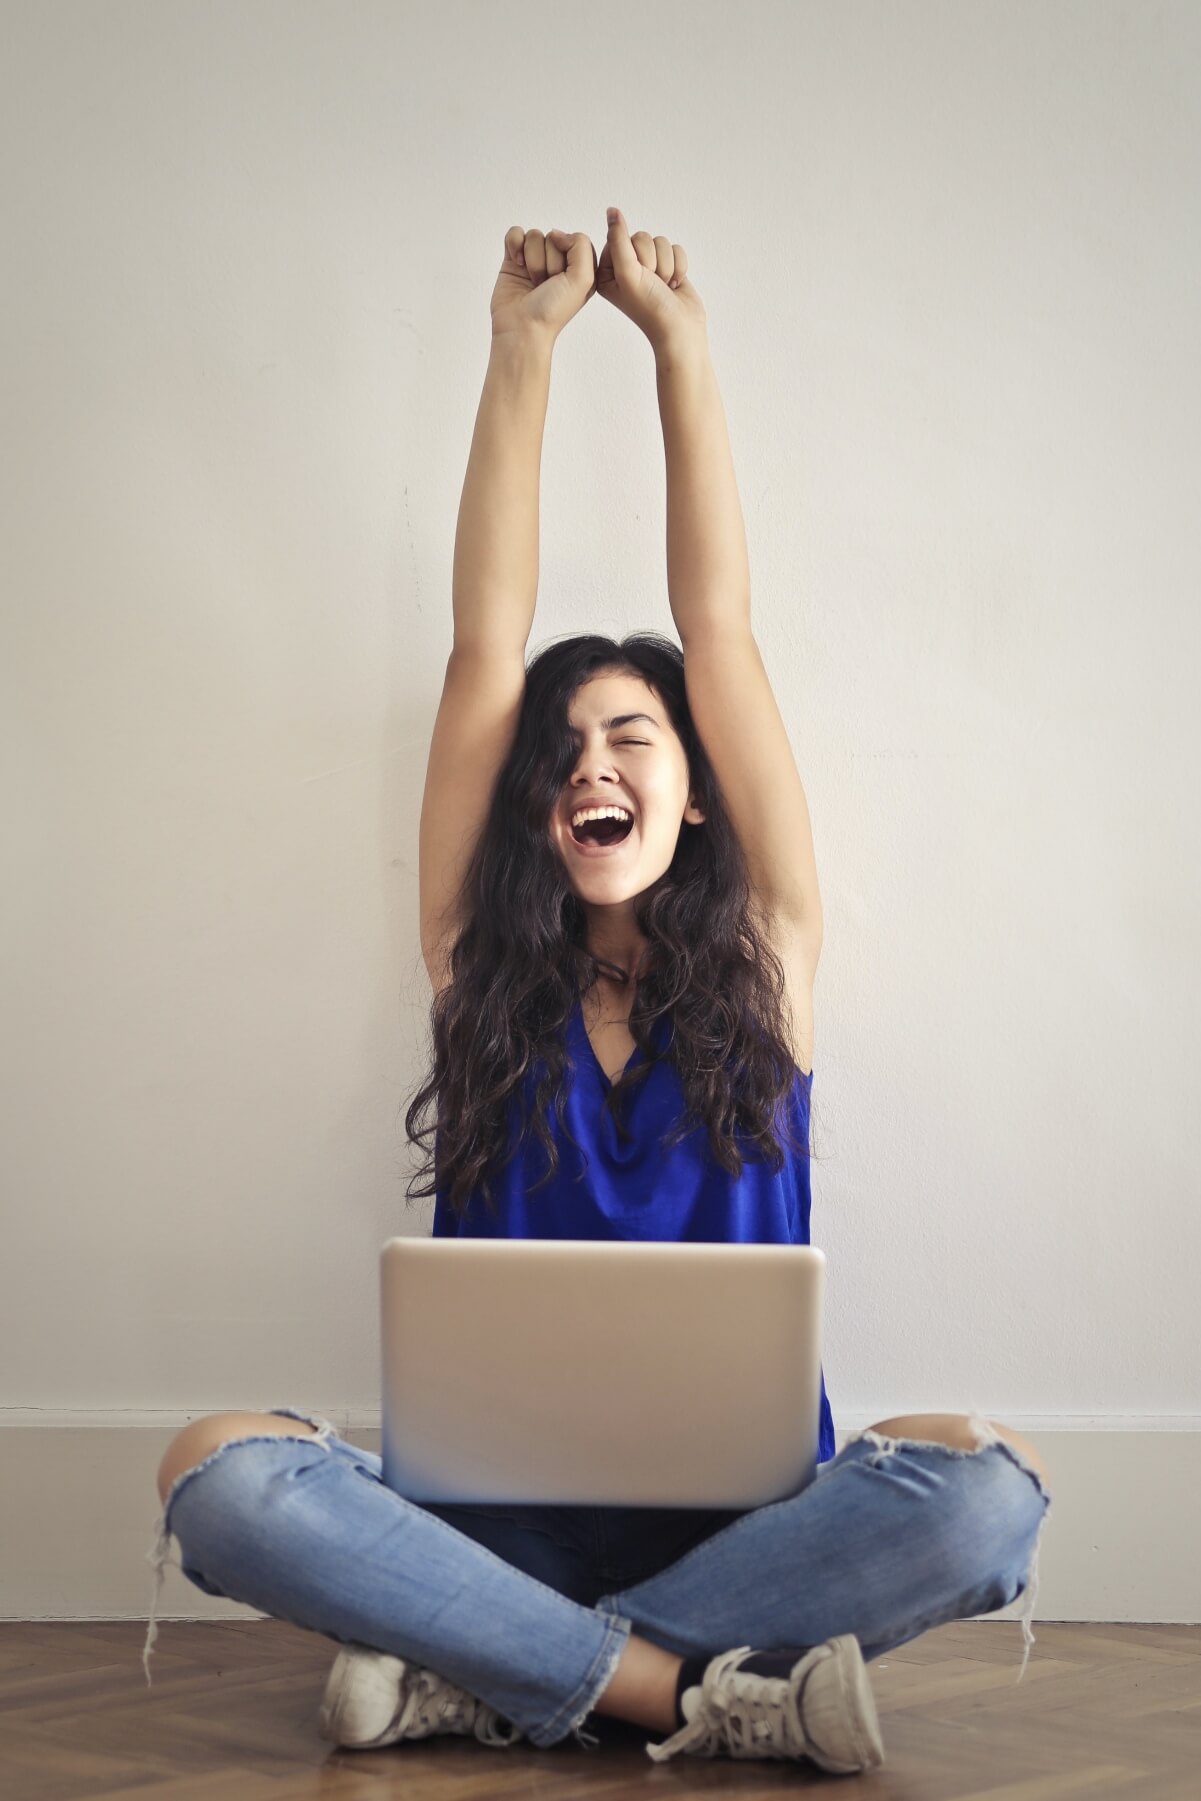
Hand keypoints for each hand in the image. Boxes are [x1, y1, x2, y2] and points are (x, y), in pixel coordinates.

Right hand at [490, 225, 596, 343]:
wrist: (522, 326)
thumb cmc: (553, 311)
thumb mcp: (584, 279)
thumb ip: (581, 246)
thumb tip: (555, 233)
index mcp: (579, 268)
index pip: (576, 239)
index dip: (568, 254)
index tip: (564, 278)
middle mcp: (558, 262)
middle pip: (554, 236)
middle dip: (549, 260)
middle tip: (546, 284)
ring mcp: (535, 259)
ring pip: (534, 235)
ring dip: (533, 259)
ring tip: (533, 281)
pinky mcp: (514, 258)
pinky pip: (515, 233)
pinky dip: (515, 245)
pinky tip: (517, 264)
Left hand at [596, 207, 706, 358]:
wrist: (679, 329)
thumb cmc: (650, 308)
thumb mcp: (628, 272)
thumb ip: (618, 239)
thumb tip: (612, 210)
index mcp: (607, 270)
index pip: (619, 238)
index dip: (633, 254)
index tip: (636, 277)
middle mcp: (626, 267)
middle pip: (642, 237)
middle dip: (652, 260)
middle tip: (652, 283)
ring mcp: (648, 267)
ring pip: (660, 241)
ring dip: (666, 264)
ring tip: (664, 286)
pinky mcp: (667, 266)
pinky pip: (675, 247)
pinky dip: (679, 266)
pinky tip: (674, 285)